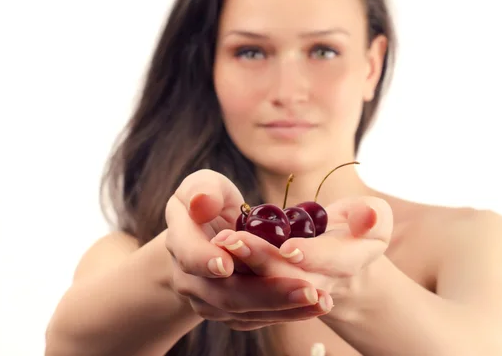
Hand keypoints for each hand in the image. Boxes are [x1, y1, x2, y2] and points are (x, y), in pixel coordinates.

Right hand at [164, 169, 332, 330]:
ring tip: (321, 301)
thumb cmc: (211, 201)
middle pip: (225, 294)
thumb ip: (203, 189)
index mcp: (180, 241)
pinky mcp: (228, 312)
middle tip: (306, 290)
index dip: (205, 261)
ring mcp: (208, 300)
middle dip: (267, 294)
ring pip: (243, 312)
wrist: (206, 234)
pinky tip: (314, 307)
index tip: (227, 264)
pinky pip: (256, 318)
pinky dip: (287, 313)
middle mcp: (189, 278)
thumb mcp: (206, 185)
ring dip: (284, 309)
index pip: (190, 257)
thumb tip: (201, 202)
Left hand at [212, 196, 392, 296]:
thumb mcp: (375, 217)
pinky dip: (235, 275)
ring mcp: (299, 293)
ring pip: (268, 288)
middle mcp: (326, 285)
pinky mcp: (276, 296)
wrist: (343, 263)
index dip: (313, 256)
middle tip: (232, 238)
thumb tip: (368, 217)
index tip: (288, 247)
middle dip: (262, 260)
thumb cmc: (361, 228)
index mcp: (354, 261)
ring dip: (243, 267)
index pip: (334, 263)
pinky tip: (217, 252)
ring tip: (222, 241)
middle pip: (292, 279)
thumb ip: (370, 215)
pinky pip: (254, 293)